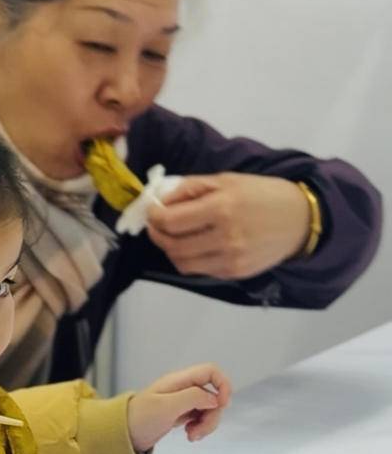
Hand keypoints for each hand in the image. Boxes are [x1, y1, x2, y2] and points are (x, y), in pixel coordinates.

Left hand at [127, 363, 231, 452]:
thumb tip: (214, 398)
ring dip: (207, 424)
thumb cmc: (140, 418)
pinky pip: (201, 418)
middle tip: (198, 431)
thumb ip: (193, 398)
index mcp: (179, 380)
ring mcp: (183, 401)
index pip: (211, 371)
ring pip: (210, 408)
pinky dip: (200, 427)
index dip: (222, 385)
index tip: (221, 405)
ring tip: (191, 435)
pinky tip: (189, 435)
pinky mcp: (182, 414)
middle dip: (213, 414)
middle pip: (214, 394)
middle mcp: (183, 388)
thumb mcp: (167, 406)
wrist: (123, 434)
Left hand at [147, 174, 310, 279]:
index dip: (154, 218)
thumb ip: (190, 188)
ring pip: (183, 264)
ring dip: (171, 251)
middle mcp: (225, 238)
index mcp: (222, 208)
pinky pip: (201, 270)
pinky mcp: (236, 273)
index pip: (170, 222)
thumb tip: (160, 201)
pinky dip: (191, 259)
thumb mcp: (226, 180)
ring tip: (174, 237)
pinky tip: (196, 245)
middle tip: (157, 225)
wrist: (301, 219)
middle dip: (157, 235)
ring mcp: (231, 260)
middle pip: (173, 246)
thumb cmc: (263, 193)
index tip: (152, 211)